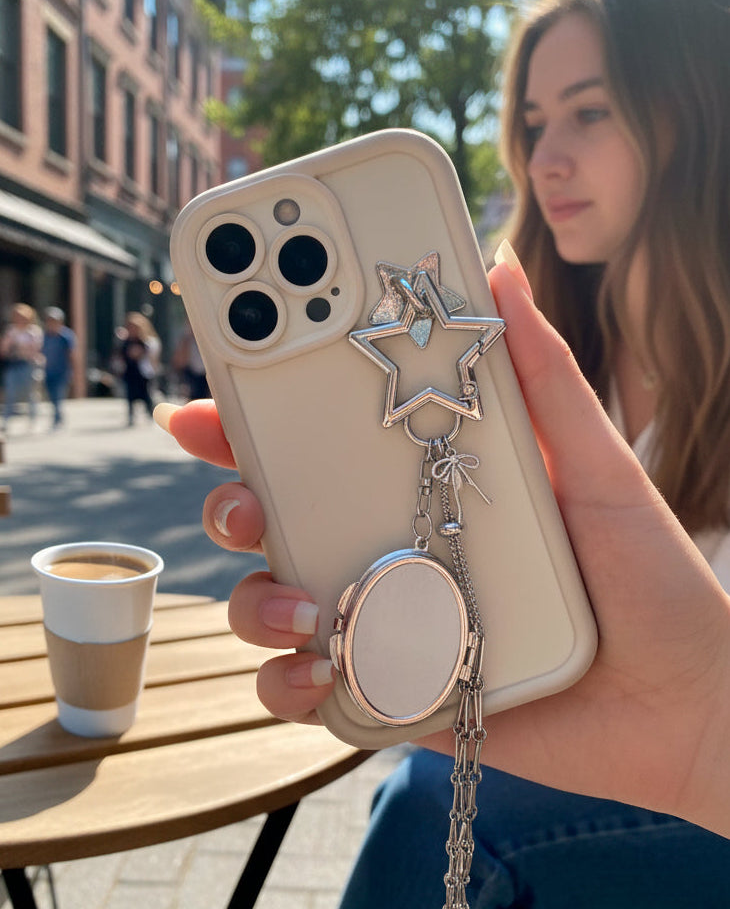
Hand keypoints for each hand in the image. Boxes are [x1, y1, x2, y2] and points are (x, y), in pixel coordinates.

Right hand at [157, 261, 729, 836]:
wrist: (682, 703)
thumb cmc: (647, 578)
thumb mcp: (597, 468)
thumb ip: (545, 380)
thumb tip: (500, 274)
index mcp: (424, 486)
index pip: (324, 445)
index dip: (259, 420)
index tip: (216, 393)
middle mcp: (390, 548)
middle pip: (276, 519)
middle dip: (232, 501)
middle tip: (243, 497)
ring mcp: (384, 621)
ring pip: (271, 603)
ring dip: (256, 599)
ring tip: (302, 602)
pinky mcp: (390, 692)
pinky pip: (307, 689)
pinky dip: (291, 683)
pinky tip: (323, 668)